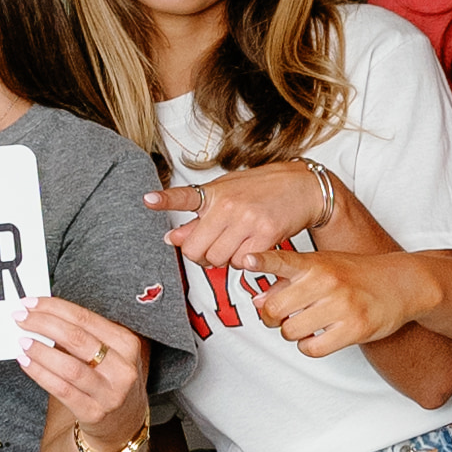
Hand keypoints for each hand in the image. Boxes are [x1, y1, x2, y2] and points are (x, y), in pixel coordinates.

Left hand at [15, 294, 150, 446]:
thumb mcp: (109, 353)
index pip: (85, 318)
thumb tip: (40, 314)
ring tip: (22, 341)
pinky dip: (40, 374)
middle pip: (77, 339)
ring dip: (40, 351)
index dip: (54, 308)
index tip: (31, 303)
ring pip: (69, 367)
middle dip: (43, 324)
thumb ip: (82, 334)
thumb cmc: (109, 379)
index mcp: (127, 344)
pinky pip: (62, 390)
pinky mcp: (94, 413)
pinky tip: (26, 363)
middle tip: (20, 318)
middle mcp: (122, 368)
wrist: (123, 422)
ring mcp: (110, 393)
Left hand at [148, 160, 330, 281]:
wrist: (303, 187)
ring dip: (224, 260)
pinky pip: (242, 263)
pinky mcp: (265, 234)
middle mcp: (228, 205)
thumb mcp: (228, 195)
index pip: (184, 197)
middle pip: (195, 249)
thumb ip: (199, 218)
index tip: (148, 199)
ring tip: (236, 245)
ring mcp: (246, 220)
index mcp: (214, 193)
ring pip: (218, 260)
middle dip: (201, 256)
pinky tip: (251, 248)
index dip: (164, 200)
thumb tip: (171, 238)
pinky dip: (244, 262)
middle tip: (212, 249)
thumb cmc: (263, 190)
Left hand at [261, 239, 444, 359]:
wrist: (399, 284)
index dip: (262, 261)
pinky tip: (318, 336)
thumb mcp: (321, 268)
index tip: (244, 260)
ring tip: (306, 324)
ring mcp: (341, 305)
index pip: (282, 260)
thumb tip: (257, 302)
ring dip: (292, 333)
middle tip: (281, 315)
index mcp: (315, 263)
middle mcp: (327, 281)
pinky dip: (309, 347)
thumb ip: (287, 282)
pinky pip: (312, 348)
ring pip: (290, 331)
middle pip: (274, 309)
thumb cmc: (353, 275)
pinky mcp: (354, 328)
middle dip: (271, 317)